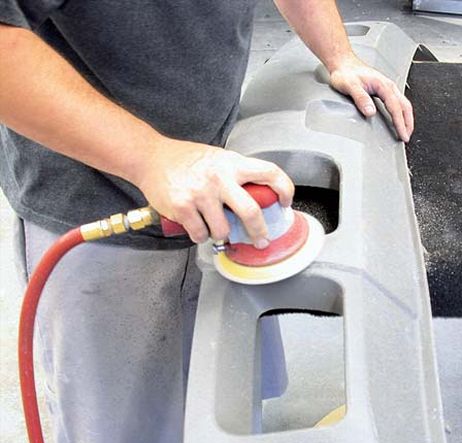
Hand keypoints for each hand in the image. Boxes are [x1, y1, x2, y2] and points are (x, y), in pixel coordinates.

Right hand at [136, 137, 294, 243]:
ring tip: (213, 225)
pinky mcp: (182, 207)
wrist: (150, 158)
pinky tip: (196, 227)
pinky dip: (200, 236)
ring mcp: (201, 193)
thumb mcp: (218, 158)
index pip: (269, 172)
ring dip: (220, 234)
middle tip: (261, 240)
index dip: (284, 189)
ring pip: (223, 230)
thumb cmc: (186, 160)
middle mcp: (219, 178)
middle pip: (251, 211)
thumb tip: (259, 198)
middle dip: (259, 231)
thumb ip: (237, 175)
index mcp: (232, 163)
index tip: (286, 202)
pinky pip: (200, 234)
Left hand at [328, 55, 413, 141]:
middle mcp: (388, 86)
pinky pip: (397, 103)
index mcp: (383, 85)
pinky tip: (398, 119)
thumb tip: (370, 112)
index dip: (400, 123)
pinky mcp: (384, 90)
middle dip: (408, 123)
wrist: (342, 63)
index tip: (403, 134)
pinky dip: (401, 113)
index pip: (396, 108)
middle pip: (405, 106)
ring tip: (405, 131)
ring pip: (403, 104)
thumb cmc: (345, 73)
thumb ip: (361, 99)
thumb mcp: (350, 86)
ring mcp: (387, 87)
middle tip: (407, 137)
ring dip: (406, 118)